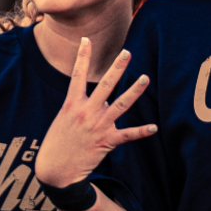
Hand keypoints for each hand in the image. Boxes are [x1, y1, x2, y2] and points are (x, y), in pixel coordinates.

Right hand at [36, 38, 156, 188]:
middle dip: (117, 68)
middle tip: (127, 53)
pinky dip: (141, 131)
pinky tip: (154, 127)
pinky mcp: (106, 141)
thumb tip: (104, 99)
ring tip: (145, 78)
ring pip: (120, 104)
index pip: (77, 75)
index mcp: (72, 104)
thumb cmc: (58, 142)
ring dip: (134, 91)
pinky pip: (127, 135)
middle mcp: (86, 112)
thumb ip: (83, 106)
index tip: (86, 39)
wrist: (55, 170)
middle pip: (105, 85)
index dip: (82, 56)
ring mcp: (97, 126)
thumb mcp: (64, 118)